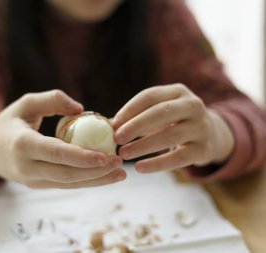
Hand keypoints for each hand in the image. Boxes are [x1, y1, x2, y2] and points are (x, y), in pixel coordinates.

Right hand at [0, 90, 124, 187]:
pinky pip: (65, 184)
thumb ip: (52, 100)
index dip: (81, 157)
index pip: (55, 153)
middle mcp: (26, 167)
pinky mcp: (38, 186)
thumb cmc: (10, 122)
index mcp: (21, 144)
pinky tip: (105, 174)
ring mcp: (32, 180)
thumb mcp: (26, 103)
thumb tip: (81, 109)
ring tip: (121, 173)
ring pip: (68, 184)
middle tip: (121, 163)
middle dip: (96, 172)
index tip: (106, 155)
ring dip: (96, 181)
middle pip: (66, 174)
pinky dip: (87, 181)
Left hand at [112, 84, 233, 172]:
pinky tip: (140, 168)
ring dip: (143, 146)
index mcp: (178, 91)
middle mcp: (193, 105)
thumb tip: (106, 125)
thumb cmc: (172, 122)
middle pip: (161, 113)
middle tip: (116, 138)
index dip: (130, 109)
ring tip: (123, 154)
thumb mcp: (158, 113)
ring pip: (170, 135)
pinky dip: (158, 164)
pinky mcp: (203, 149)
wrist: (209, 135)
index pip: (150, 96)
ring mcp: (201, 126)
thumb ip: (136, 117)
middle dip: (136, 126)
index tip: (112, 123)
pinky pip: (179, 158)